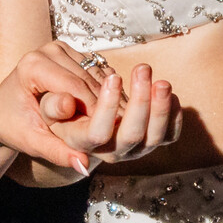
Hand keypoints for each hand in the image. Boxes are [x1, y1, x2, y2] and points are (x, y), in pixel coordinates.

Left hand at [0, 42, 107, 175]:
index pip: (76, 87)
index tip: (109, 135)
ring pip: (96, 74)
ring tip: (112, 125)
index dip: (96, 111)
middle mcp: (47, 50)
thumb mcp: (32, 142)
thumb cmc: (11, 127)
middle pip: (88, 79)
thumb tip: (84, 166)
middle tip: (114, 133)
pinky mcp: (68, 52)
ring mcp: (58, 48)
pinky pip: (95, 71)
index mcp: (33, 66)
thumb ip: (57, 152)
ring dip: (107, 98)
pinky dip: (103, 91)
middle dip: (103, 105)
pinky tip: (106, 112)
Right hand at [37, 57, 181, 169]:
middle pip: (131, 136)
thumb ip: (53, 106)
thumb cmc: (63, 108)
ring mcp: (134, 150)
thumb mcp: (47, 107)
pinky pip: (170, 136)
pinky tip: (168, 93)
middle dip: (140, 102)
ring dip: (161, 108)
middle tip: (142, 69)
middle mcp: (110, 152)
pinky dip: (174, 115)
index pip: (97, 133)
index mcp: (83, 144)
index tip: (113, 77)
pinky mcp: (152, 142)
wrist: (82, 120)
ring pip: (155, 138)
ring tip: (161, 80)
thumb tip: (66, 103)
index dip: (107, 107)